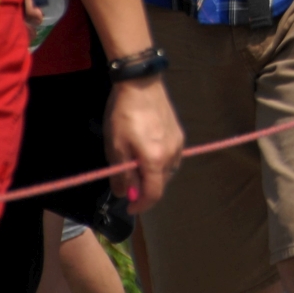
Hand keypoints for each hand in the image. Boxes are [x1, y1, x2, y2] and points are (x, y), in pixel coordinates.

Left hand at [104, 76, 182, 213]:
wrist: (141, 84)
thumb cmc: (124, 115)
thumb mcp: (115, 147)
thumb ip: (122, 175)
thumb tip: (126, 194)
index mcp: (156, 160)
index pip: (153, 194)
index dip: (141, 205)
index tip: (129, 208)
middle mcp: (172, 155)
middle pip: (162, 184)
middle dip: (145, 191)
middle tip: (128, 186)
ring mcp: (178, 144)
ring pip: (168, 171)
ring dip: (153, 177)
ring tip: (136, 169)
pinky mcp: (179, 133)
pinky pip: (172, 158)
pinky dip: (160, 164)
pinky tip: (147, 155)